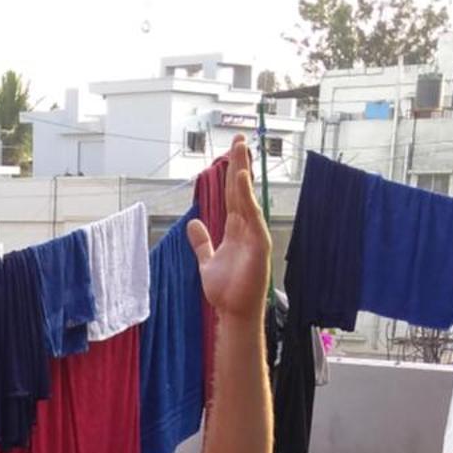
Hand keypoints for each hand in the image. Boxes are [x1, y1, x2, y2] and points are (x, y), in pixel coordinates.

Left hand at [188, 135, 270, 322]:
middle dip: (239, 164)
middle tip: (238, 139)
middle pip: (241, 190)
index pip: (233, 196)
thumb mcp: (207, 261)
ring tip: (240, 149)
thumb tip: (193, 224)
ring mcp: (254, 234)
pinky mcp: (259, 244)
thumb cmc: (226, 291)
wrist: (234, 312)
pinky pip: (252, 216)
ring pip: (247, 197)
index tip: (229, 153)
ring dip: (244, 172)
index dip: (231, 174)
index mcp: (235, 230)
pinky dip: (247, 197)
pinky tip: (242, 179)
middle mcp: (246, 228)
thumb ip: (201, 242)